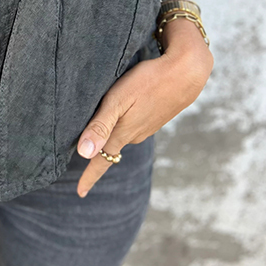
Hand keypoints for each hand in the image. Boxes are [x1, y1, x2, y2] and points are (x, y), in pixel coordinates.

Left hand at [75, 19, 213, 196]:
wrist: (186, 73)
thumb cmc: (148, 81)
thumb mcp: (118, 99)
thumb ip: (100, 125)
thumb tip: (84, 154)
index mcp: (123, 132)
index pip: (102, 160)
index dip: (89, 177)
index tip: (79, 192)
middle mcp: (135, 134)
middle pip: (110, 148)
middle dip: (97, 153)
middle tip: (80, 158)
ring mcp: (147, 127)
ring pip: (122, 135)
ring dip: (110, 135)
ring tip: (97, 134)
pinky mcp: (155, 117)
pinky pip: (133, 126)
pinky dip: (124, 124)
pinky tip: (122, 115)